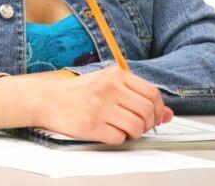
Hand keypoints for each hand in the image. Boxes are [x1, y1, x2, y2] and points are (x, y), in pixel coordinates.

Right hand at [37, 66, 172, 143]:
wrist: (48, 99)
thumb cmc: (78, 92)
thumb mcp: (108, 84)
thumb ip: (137, 95)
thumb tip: (167, 114)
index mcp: (115, 74)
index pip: (152, 93)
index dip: (159, 109)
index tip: (156, 116)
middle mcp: (109, 88)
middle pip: (147, 110)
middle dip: (148, 123)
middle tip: (140, 126)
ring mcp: (100, 106)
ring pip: (136, 126)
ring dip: (135, 133)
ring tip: (124, 130)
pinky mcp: (91, 125)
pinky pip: (119, 138)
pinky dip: (119, 139)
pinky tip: (110, 132)